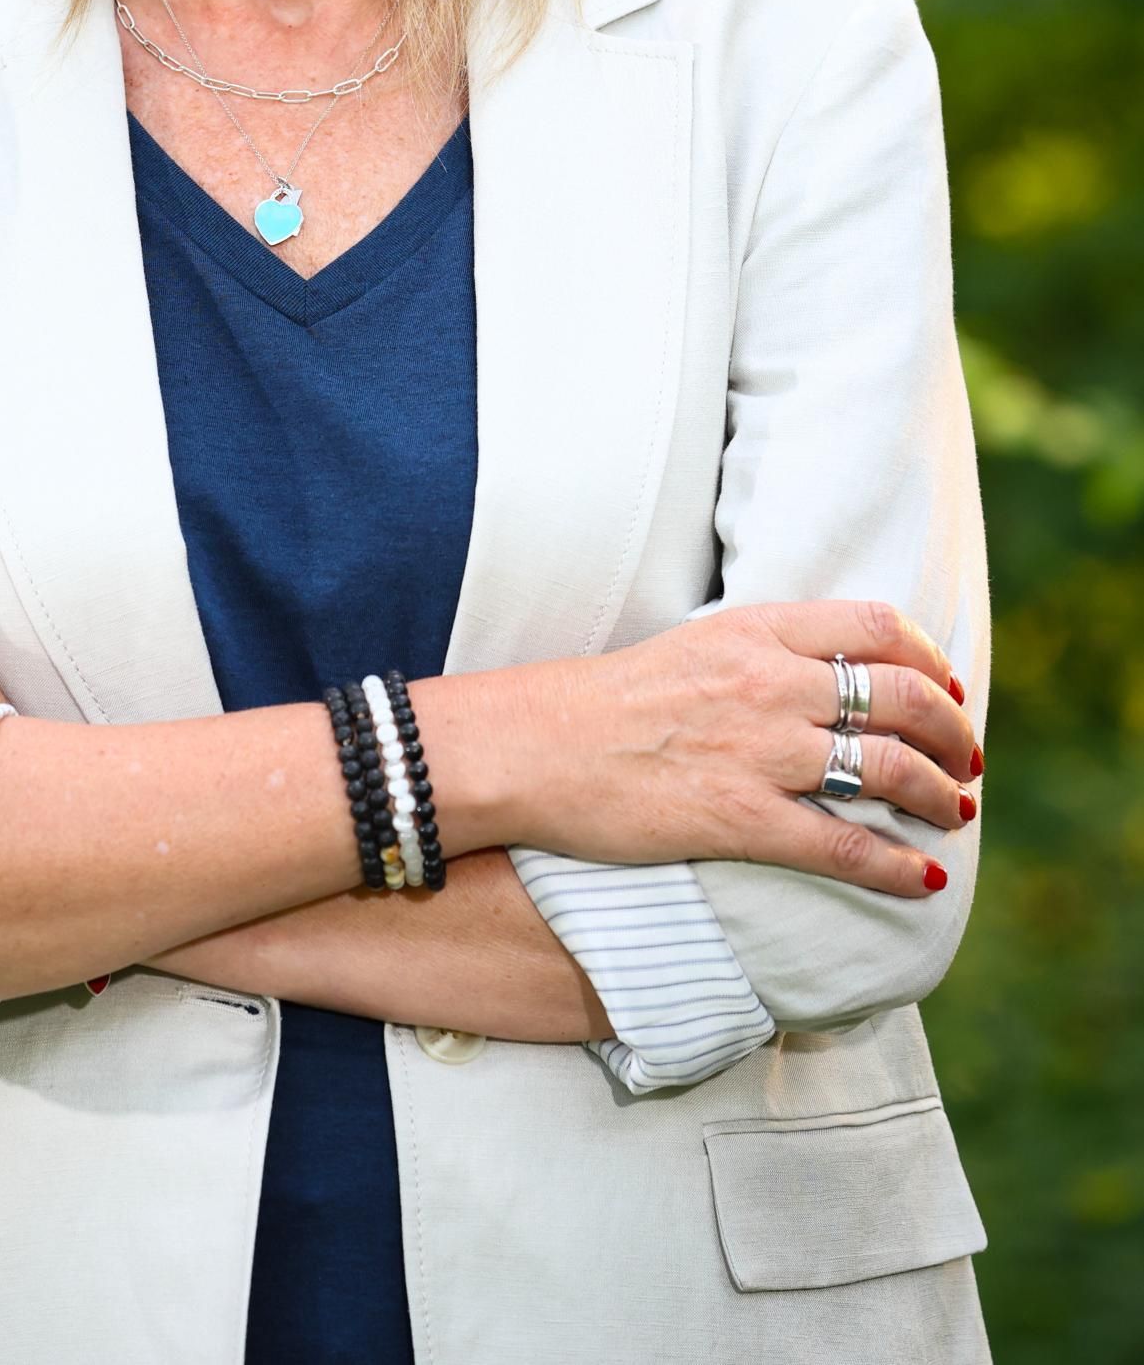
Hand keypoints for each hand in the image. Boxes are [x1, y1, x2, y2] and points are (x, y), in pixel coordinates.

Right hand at [508, 601, 980, 897]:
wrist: (536, 746)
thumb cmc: (606, 701)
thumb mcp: (692, 647)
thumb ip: (760, 654)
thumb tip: (819, 678)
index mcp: (756, 629)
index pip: (876, 624)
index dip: (929, 658)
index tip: (948, 687)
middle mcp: (770, 682)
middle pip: (900, 696)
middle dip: (952, 732)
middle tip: (967, 761)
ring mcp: (759, 750)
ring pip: (888, 769)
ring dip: (939, 795)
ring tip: (956, 813)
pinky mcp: (739, 818)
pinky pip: (842, 844)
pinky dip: (894, 866)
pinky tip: (920, 879)